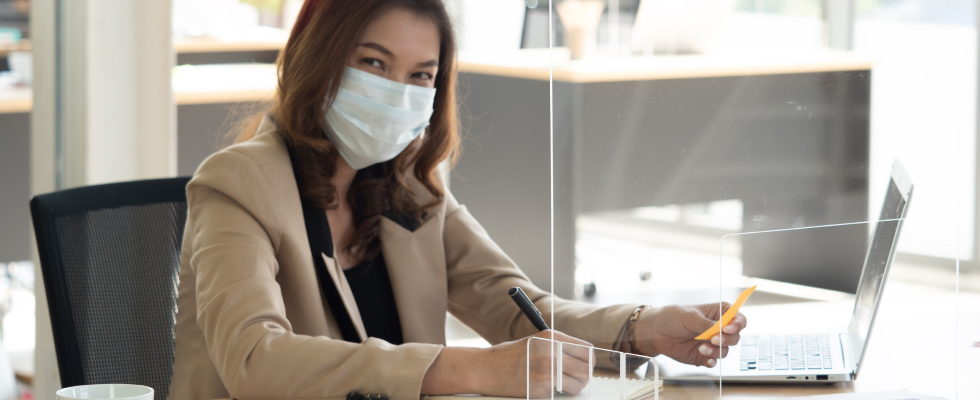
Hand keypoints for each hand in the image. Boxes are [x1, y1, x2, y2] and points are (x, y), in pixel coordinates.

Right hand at [481, 330, 593, 397]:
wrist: (487, 369)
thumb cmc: (509, 356)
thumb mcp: (535, 342)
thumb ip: (557, 347)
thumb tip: (581, 357)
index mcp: (552, 337)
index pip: (586, 349)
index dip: (588, 360)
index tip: (585, 365)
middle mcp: (552, 351)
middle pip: (587, 366)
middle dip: (585, 374)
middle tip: (578, 377)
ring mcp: (548, 369)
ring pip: (580, 382)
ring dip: (576, 385)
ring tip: (566, 384)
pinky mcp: (543, 386)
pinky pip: (565, 391)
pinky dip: (563, 392)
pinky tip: (553, 388)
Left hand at [632, 303, 746, 367]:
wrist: (655, 332)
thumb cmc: (671, 317)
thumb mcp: (689, 317)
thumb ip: (706, 325)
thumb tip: (721, 329)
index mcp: (718, 313)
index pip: (737, 318)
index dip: (737, 324)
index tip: (728, 328)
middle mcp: (718, 329)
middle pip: (735, 336)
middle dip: (727, 339)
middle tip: (715, 339)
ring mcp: (711, 343)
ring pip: (725, 350)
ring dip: (717, 351)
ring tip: (702, 348)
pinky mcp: (704, 356)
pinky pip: (714, 361)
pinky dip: (712, 361)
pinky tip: (706, 359)